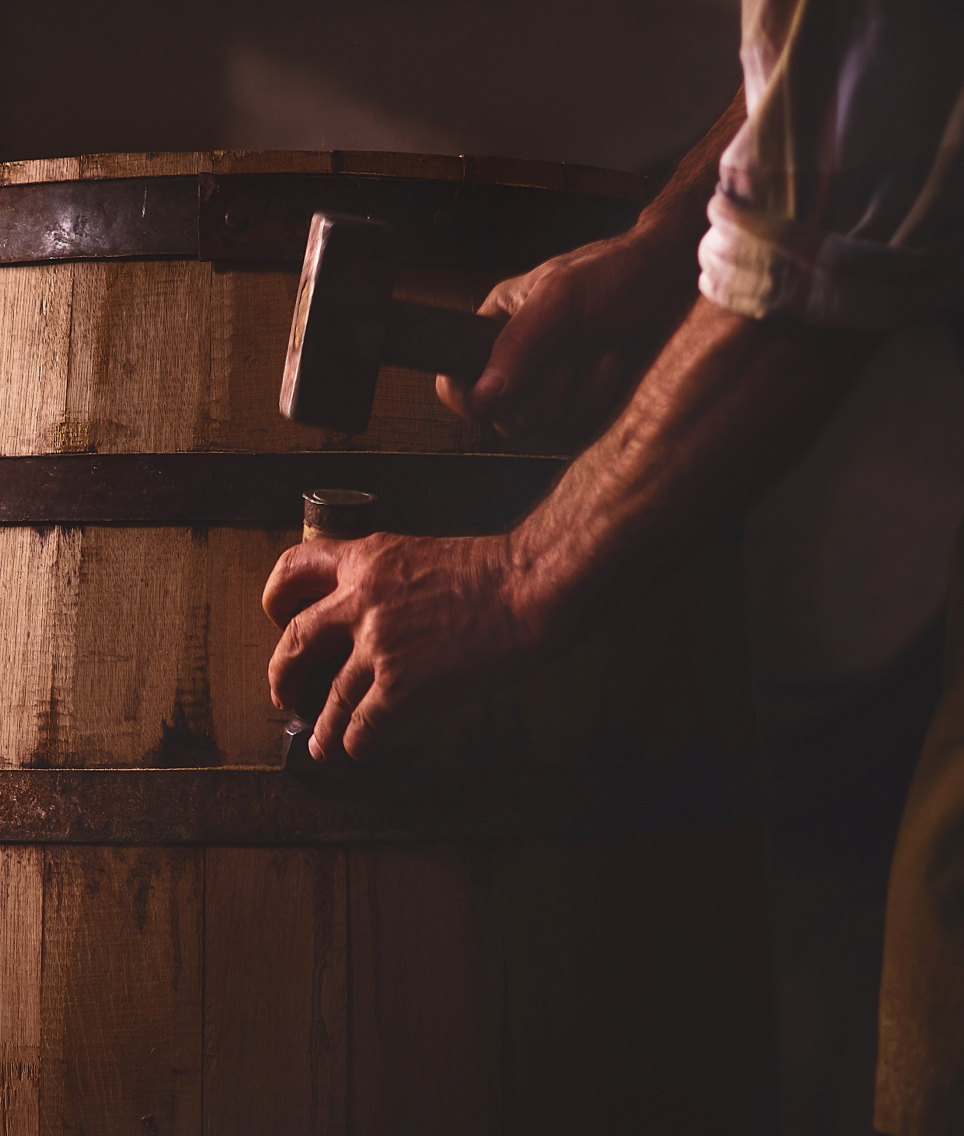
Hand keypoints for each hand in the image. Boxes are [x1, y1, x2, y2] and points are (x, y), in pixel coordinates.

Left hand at [262, 531, 543, 761]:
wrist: (526, 589)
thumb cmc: (492, 572)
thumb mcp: (422, 556)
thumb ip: (388, 581)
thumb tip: (375, 615)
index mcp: (366, 560)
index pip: (295, 568)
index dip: (277, 597)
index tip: (280, 618)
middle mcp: (361, 600)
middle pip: (294, 640)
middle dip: (282, 673)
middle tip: (284, 691)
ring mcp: (378, 645)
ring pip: (330, 695)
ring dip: (322, 726)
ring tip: (320, 742)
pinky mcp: (401, 685)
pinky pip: (362, 723)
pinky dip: (355, 741)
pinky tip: (358, 748)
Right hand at [436, 226, 694, 444]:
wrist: (677, 281)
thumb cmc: (617, 273)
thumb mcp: (561, 297)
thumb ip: (519, 345)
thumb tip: (484, 398)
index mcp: (496, 331)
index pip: (456, 385)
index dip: (469, 398)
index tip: (496, 394)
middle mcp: (518, 365)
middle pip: (503, 419)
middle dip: (544, 393)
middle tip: (570, 358)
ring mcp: (552, 391)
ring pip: (542, 430)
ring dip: (580, 393)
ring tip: (603, 353)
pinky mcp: (586, 409)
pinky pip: (577, 433)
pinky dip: (600, 401)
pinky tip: (616, 366)